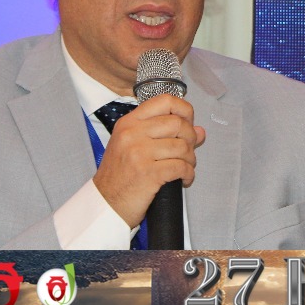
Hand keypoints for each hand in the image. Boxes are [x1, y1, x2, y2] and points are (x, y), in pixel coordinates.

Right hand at [92, 94, 205, 227]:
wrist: (106, 203)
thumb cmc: (120, 175)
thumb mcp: (135, 146)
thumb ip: (164, 134)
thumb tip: (199, 131)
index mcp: (129, 122)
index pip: (164, 101)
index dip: (184, 109)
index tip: (188, 122)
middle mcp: (132, 133)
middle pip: (177, 123)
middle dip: (190, 138)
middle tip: (188, 150)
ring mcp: (139, 153)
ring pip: (182, 146)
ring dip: (191, 159)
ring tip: (186, 166)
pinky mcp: (148, 173)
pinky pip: (181, 167)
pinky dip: (188, 174)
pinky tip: (184, 178)